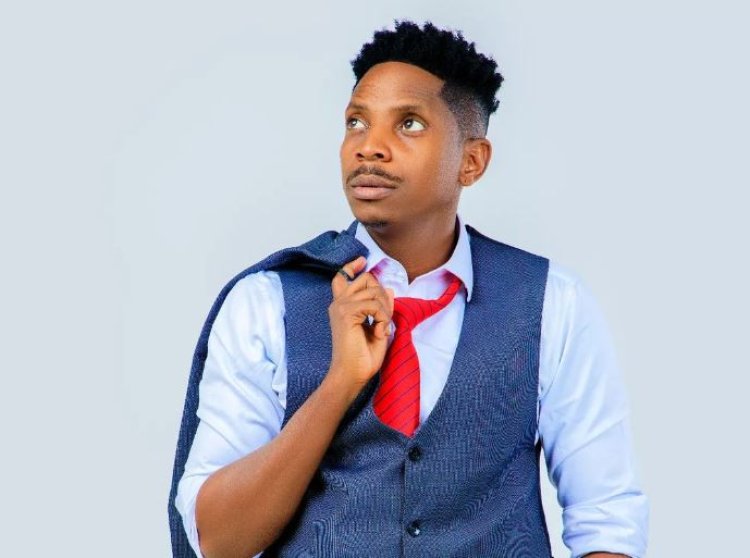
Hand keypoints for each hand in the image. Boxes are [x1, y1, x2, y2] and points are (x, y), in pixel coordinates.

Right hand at [328, 255, 394, 389]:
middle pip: (366, 279)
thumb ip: (382, 308)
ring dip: (385, 310)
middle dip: (383, 294)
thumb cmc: (363, 357)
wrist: (352, 375)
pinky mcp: (346, 313)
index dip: (353, 266)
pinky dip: (383, 318)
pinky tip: (379, 333)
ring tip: (382, 329)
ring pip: (374, 291)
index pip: (342, 277)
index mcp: (342, 306)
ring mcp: (341, 307)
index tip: (363, 260)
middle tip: (384, 318)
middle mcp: (339, 303)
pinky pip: (374, 305)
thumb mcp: (378, 327)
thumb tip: (389, 289)